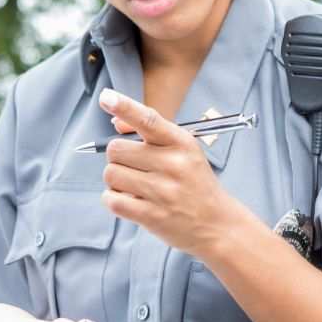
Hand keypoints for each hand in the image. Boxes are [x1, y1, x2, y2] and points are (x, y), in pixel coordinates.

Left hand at [97, 88, 241, 257]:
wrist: (216, 224)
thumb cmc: (194, 183)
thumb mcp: (183, 151)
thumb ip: (150, 133)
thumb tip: (115, 123)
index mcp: (181, 143)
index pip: (148, 119)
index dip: (124, 106)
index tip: (106, 97)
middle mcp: (173, 164)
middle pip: (116, 149)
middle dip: (118, 158)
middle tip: (136, 168)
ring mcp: (162, 192)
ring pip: (111, 174)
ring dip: (116, 180)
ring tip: (135, 186)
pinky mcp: (152, 216)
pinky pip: (112, 200)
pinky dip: (114, 200)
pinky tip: (131, 201)